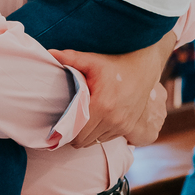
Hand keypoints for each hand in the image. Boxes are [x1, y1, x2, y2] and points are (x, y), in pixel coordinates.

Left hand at [52, 46, 167, 146]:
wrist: (144, 68)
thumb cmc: (116, 64)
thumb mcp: (94, 60)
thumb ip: (71, 59)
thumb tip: (50, 53)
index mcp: (102, 106)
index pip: (76, 132)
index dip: (64, 131)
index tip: (58, 124)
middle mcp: (113, 120)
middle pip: (83, 141)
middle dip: (73, 133)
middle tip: (67, 120)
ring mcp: (122, 126)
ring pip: (94, 141)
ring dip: (86, 134)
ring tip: (81, 119)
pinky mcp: (128, 128)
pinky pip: (106, 139)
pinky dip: (98, 133)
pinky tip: (95, 120)